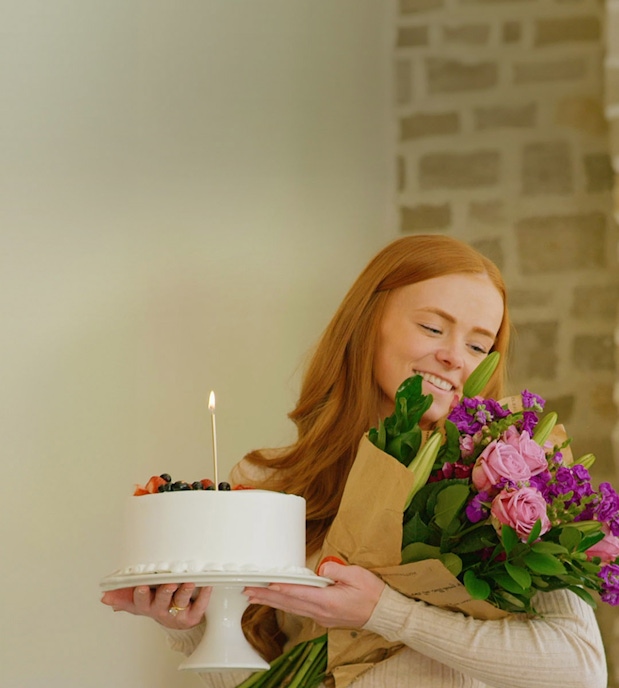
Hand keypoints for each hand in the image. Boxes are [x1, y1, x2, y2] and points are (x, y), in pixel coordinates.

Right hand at [100, 583, 210, 629]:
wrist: (175, 617)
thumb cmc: (156, 602)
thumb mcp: (138, 601)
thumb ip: (122, 596)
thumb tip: (104, 596)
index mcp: (147, 605)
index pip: (140, 601)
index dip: (140, 594)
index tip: (141, 585)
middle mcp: (161, 610)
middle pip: (161, 601)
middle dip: (164, 592)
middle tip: (169, 583)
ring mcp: (177, 613)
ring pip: (180, 602)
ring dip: (184, 592)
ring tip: (189, 582)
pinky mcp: (193, 615)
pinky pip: (200, 606)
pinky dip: (204, 595)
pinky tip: (207, 585)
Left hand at [243, 562, 384, 628]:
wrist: (383, 614)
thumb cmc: (372, 593)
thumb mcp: (357, 575)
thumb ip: (336, 569)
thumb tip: (321, 567)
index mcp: (328, 601)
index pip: (299, 593)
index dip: (281, 588)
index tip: (266, 584)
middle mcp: (321, 611)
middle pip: (289, 603)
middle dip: (267, 596)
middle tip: (248, 591)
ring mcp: (321, 616)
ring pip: (291, 608)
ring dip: (272, 602)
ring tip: (255, 597)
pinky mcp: (323, 617)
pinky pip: (299, 610)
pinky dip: (285, 605)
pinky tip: (276, 601)